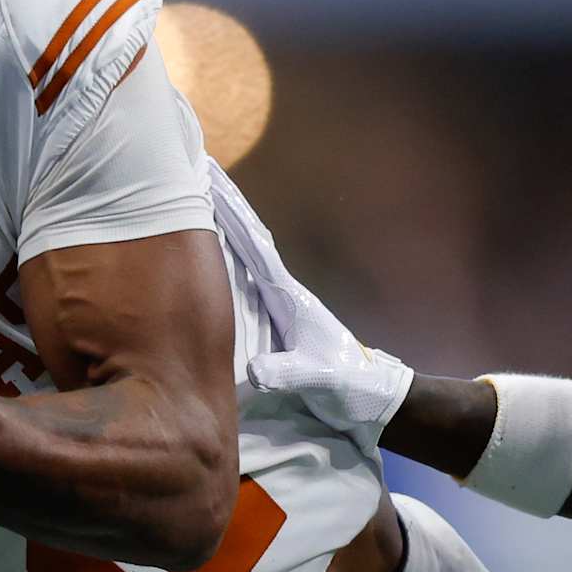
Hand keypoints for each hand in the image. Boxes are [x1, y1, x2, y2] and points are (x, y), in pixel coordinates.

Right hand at [205, 163, 411, 456]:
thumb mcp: (318, 382)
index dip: (233, 216)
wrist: (375, 399)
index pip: (255, 247)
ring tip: (199, 198)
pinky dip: (230, 253)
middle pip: (248, 238)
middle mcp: (284, 291)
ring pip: (246, 253)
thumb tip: (255, 371)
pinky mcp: (278, 316)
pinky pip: (246, 274)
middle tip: (197, 172)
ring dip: (225, 225)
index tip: (210, 184)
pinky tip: (216, 249)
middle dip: (224, 206)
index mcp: (289, 298)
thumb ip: (289, 374)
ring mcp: (282, 301)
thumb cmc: (349, 388)